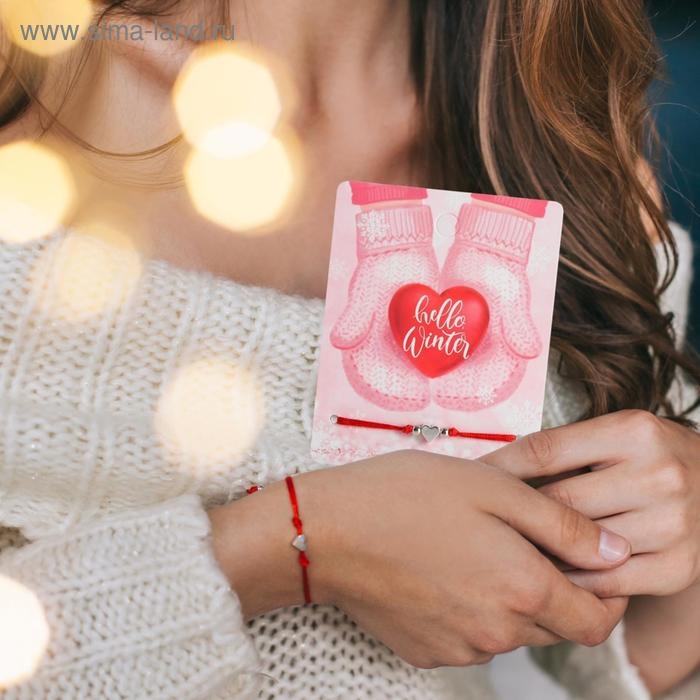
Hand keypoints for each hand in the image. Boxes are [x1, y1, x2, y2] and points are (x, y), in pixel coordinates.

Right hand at [227, 450, 629, 668]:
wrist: (327, 531)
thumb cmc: (406, 496)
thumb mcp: (493, 487)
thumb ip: (561, 525)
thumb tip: (614, 553)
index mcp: (521, 589)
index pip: (595, 620)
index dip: (604, 593)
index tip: (586, 562)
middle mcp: (496, 632)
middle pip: (552, 625)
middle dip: (552, 589)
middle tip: (516, 539)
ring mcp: (458, 648)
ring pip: (509, 630)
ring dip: (507, 596)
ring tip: (469, 546)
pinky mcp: (426, 651)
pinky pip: (468, 636)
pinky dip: (469, 608)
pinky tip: (439, 569)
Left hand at [483, 410, 699, 596]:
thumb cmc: (651, 457)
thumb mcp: (614, 435)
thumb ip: (565, 450)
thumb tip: (493, 470)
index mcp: (633, 431)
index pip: (546, 451)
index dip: (501, 467)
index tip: (472, 480)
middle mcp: (658, 473)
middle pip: (559, 501)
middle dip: (518, 513)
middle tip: (483, 521)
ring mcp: (673, 523)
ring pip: (578, 544)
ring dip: (541, 550)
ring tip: (511, 549)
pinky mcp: (679, 567)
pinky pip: (606, 582)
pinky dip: (574, 580)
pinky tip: (555, 572)